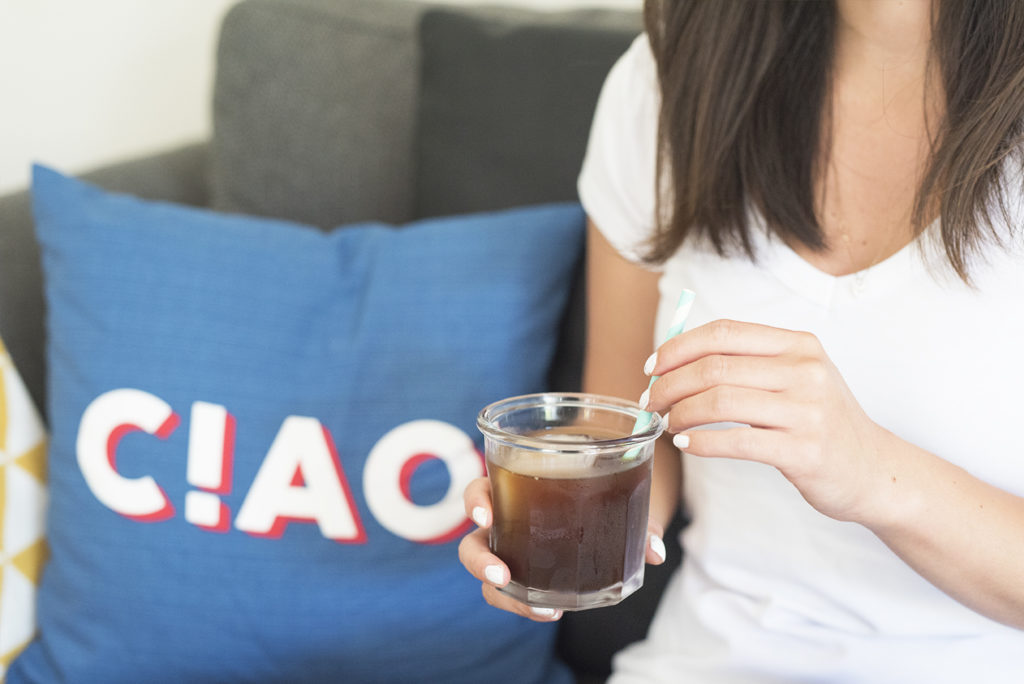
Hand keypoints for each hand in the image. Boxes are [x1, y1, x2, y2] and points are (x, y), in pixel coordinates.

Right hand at [458, 477, 668, 620]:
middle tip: (501, 574)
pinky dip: (528, 605)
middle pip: (472, 541)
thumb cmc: (603, 484)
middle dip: (480, 560)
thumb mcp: (618, 492)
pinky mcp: (525, 573)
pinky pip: (514, 593)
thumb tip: (655, 552)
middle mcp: (504, 521)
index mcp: (513, 486)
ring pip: (490, 576)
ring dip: (505, 595)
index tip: (486, 516)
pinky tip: (553, 609)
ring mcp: (512, 549)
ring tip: (539, 606)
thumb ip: (637, 521)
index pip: (480, 490)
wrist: (612, 497)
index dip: (476, 502)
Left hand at [643, 319, 894, 523]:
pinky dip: (701, 443)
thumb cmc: (821, 421)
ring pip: (719, 402)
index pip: (724, 332)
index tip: (652, 367)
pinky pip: (736, 442)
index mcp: (799, 344)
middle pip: (715, 367)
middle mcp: (805, 371)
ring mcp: (807, 411)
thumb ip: (747, 363)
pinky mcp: (803, 451)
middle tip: (651, 403)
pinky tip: (686, 445)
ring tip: (668, 424)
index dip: (679, 347)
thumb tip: (674, 363)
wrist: (874, 470)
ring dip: (681, 414)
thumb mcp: (797, 377)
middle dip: (670, 384)